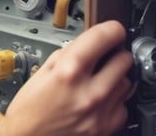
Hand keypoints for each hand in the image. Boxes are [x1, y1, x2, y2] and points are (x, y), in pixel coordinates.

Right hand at [0, 21, 132, 135]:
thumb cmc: (29, 109)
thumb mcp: (42, 71)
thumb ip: (69, 54)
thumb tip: (91, 43)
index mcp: (70, 71)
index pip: (106, 36)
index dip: (112, 29)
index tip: (113, 30)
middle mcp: (88, 92)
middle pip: (123, 58)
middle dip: (114, 54)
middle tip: (104, 57)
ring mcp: (99, 112)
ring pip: (126, 82)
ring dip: (115, 78)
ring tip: (97, 82)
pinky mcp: (106, 128)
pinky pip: (123, 106)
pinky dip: (114, 101)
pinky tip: (98, 101)